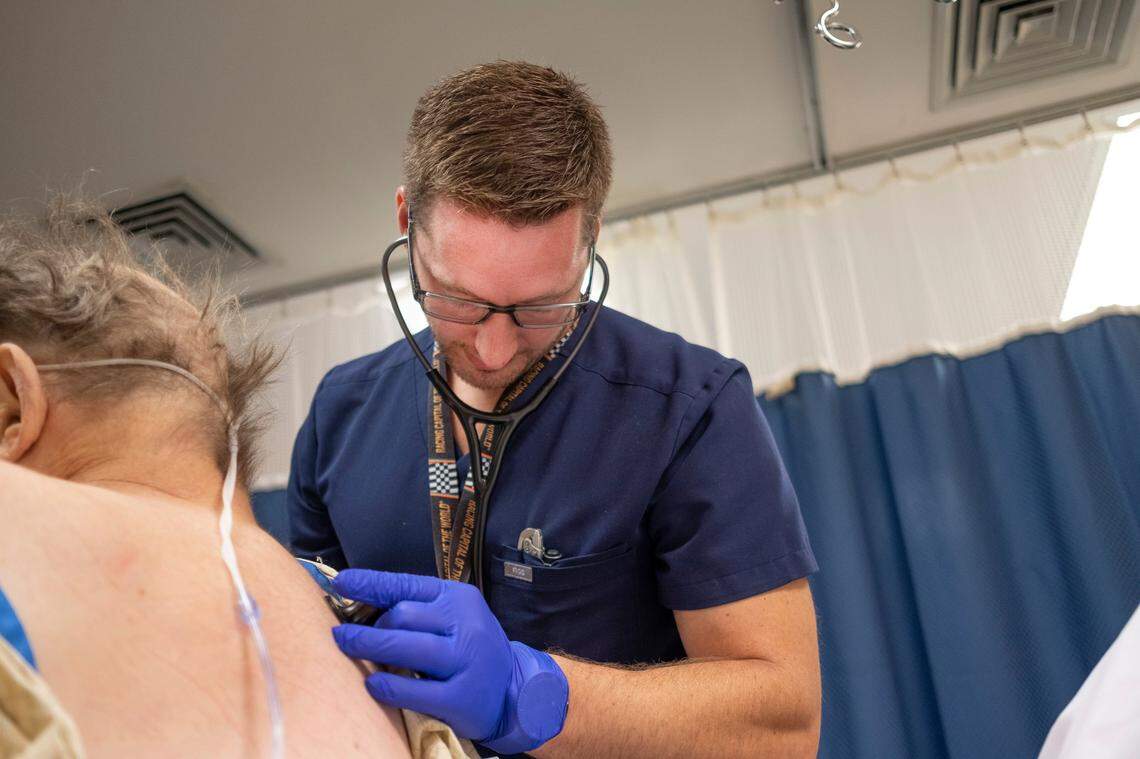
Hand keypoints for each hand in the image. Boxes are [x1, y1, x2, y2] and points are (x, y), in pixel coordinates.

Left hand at [331, 569, 568, 753]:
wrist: (514, 691)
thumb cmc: (470, 649)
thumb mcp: (452, 618)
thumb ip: (417, 609)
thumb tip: (360, 603)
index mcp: (459, 599)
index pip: (408, 585)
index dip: (371, 583)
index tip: (341, 582)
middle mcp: (466, 625)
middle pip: (403, 616)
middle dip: (369, 625)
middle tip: (346, 634)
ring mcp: (466, 661)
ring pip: (406, 648)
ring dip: (368, 646)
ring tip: (344, 644)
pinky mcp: (462, 697)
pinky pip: (415, 691)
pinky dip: (389, 687)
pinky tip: (372, 684)